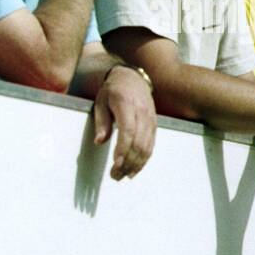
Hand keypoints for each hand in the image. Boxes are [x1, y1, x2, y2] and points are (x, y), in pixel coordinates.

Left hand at [94, 65, 156, 179]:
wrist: (133, 79)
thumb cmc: (113, 91)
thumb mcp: (101, 102)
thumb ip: (101, 122)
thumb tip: (100, 142)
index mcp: (126, 105)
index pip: (127, 131)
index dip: (122, 149)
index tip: (115, 164)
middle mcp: (142, 113)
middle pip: (139, 143)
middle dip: (128, 162)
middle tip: (116, 175)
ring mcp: (151, 120)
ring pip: (147, 147)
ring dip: (136, 164)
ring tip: (124, 175)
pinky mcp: (154, 126)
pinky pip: (151, 145)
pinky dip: (144, 159)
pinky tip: (135, 168)